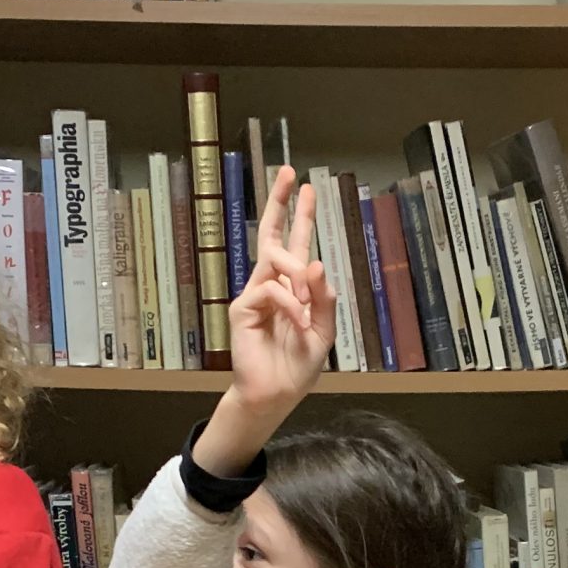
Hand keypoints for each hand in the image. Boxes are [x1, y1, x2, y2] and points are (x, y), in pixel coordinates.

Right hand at [197, 167, 337, 473]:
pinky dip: (290, 307)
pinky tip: (297, 324)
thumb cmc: (298, 366)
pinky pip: (272, 291)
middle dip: (281, 203)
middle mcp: (272, 285)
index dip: (300, 216)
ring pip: (277, 261)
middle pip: (273, 235)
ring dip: (299, 278)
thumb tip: (316, 263)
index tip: (305, 187)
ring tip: (307, 312)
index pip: (295, 245)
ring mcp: (255, 294)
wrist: (275, 394)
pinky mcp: (243, 308)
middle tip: (289, 173)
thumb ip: (324, 299)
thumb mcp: (324, 331)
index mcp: (293, 289)